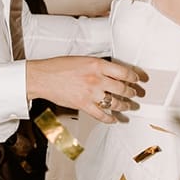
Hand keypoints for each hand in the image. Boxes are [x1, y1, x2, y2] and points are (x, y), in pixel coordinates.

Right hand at [27, 55, 143, 121]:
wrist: (42, 77)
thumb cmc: (59, 67)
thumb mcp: (83, 59)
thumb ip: (98, 66)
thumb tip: (112, 73)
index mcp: (98, 65)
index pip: (124, 72)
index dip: (134, 77)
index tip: (138, 80)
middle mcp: (97, 79)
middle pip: (122, 88)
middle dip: (132, 92)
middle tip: (135, 94)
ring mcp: (91, 93)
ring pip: (115, 103)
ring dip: (125, 106)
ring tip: (129, 106)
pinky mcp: (83, 105)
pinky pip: (101, 115)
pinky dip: (110, 119)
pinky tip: (114, 120)